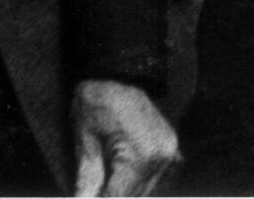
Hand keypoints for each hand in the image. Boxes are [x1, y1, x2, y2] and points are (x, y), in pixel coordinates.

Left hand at [71, 79, 178, 196]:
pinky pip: (150, 177)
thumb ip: (86, 181)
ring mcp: (168, 152)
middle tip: (90, 192)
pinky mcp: (168, 147)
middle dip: (109, 197)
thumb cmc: (97, 101)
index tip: (87, 198)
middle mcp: (161, 156)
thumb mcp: (85, 143)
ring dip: (121, 193)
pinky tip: (114, 180)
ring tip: (99, 188)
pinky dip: (131, 184)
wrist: (119, 69)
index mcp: (141, 155)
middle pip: (133, 197)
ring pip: (143, 190)